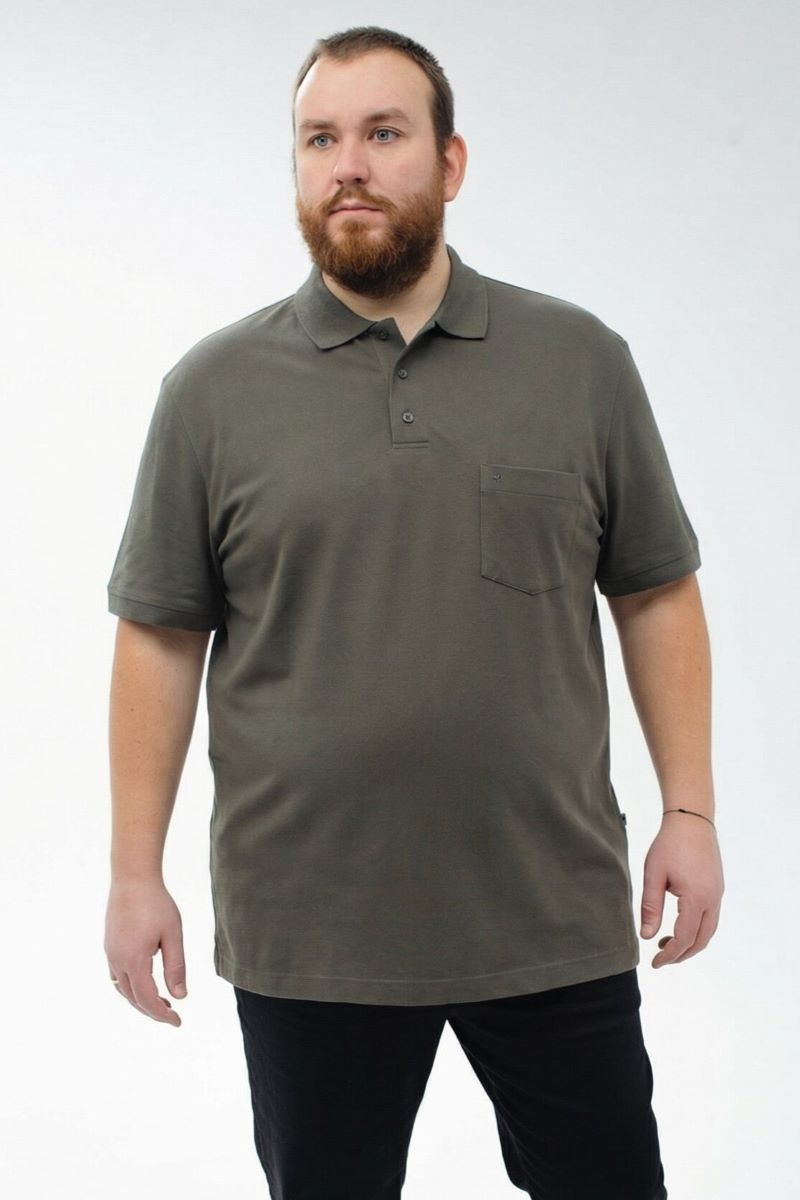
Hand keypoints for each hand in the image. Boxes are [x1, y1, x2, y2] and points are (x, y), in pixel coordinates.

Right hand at [104, 878, 187, 1025]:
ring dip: (141, 999)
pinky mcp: (109, 945)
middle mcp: (118, 960)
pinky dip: (131, 986)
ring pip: (123, 989)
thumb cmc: (156, 903)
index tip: (178, 1022)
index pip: (147, 999)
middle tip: (173, 1015)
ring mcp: (110, 953)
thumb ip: (176, 967)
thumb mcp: (173, 935)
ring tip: (162, 1000)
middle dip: (152, 1010)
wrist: (132, 878)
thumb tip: (181, 996)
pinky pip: (117, 976)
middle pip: (133, 998)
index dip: (162, 1014)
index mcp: (134, 960)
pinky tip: (145, 981)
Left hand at [640, 812, 723, 967]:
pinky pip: (711, 918)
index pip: (685, 938)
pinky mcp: (717, 888)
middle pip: (701, 940)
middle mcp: (713, 900)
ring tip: (666, 943)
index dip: (670, 955)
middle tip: (660, 958)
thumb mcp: (653, 874)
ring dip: (690, 943)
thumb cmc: (669, 844)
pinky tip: (679, 924)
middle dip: (682, 954)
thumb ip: (650, 907)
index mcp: (697, 899)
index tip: (654, 963)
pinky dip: (697, 929)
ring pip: (708, 931)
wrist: (692, 820)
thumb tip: (646, 937)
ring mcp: (718, 894)